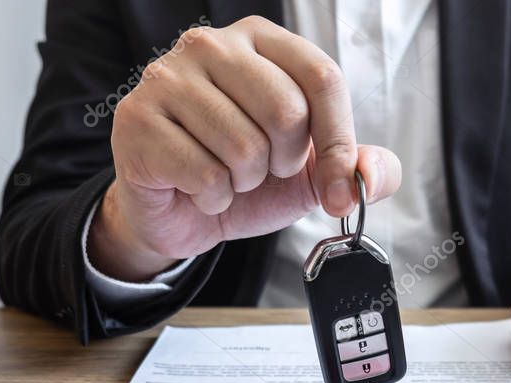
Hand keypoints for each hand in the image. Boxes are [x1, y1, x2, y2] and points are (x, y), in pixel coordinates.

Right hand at [89, 15, 401, 281]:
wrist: (178, 214)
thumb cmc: (242, 179)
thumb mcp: (309, 173)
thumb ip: (355, 167)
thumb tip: (373, 175)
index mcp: (260, 41)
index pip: (321, 77)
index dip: (339, 141)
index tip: (338, 187)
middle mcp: (210, 45)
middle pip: (286, 110)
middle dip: (283, 162)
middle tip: (260, 170)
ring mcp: (167, 78)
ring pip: (244, 147)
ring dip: (244, 183)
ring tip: (225, 176)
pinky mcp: (137, 120)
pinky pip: (205, 174)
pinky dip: (212, 197)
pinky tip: (195, 187)